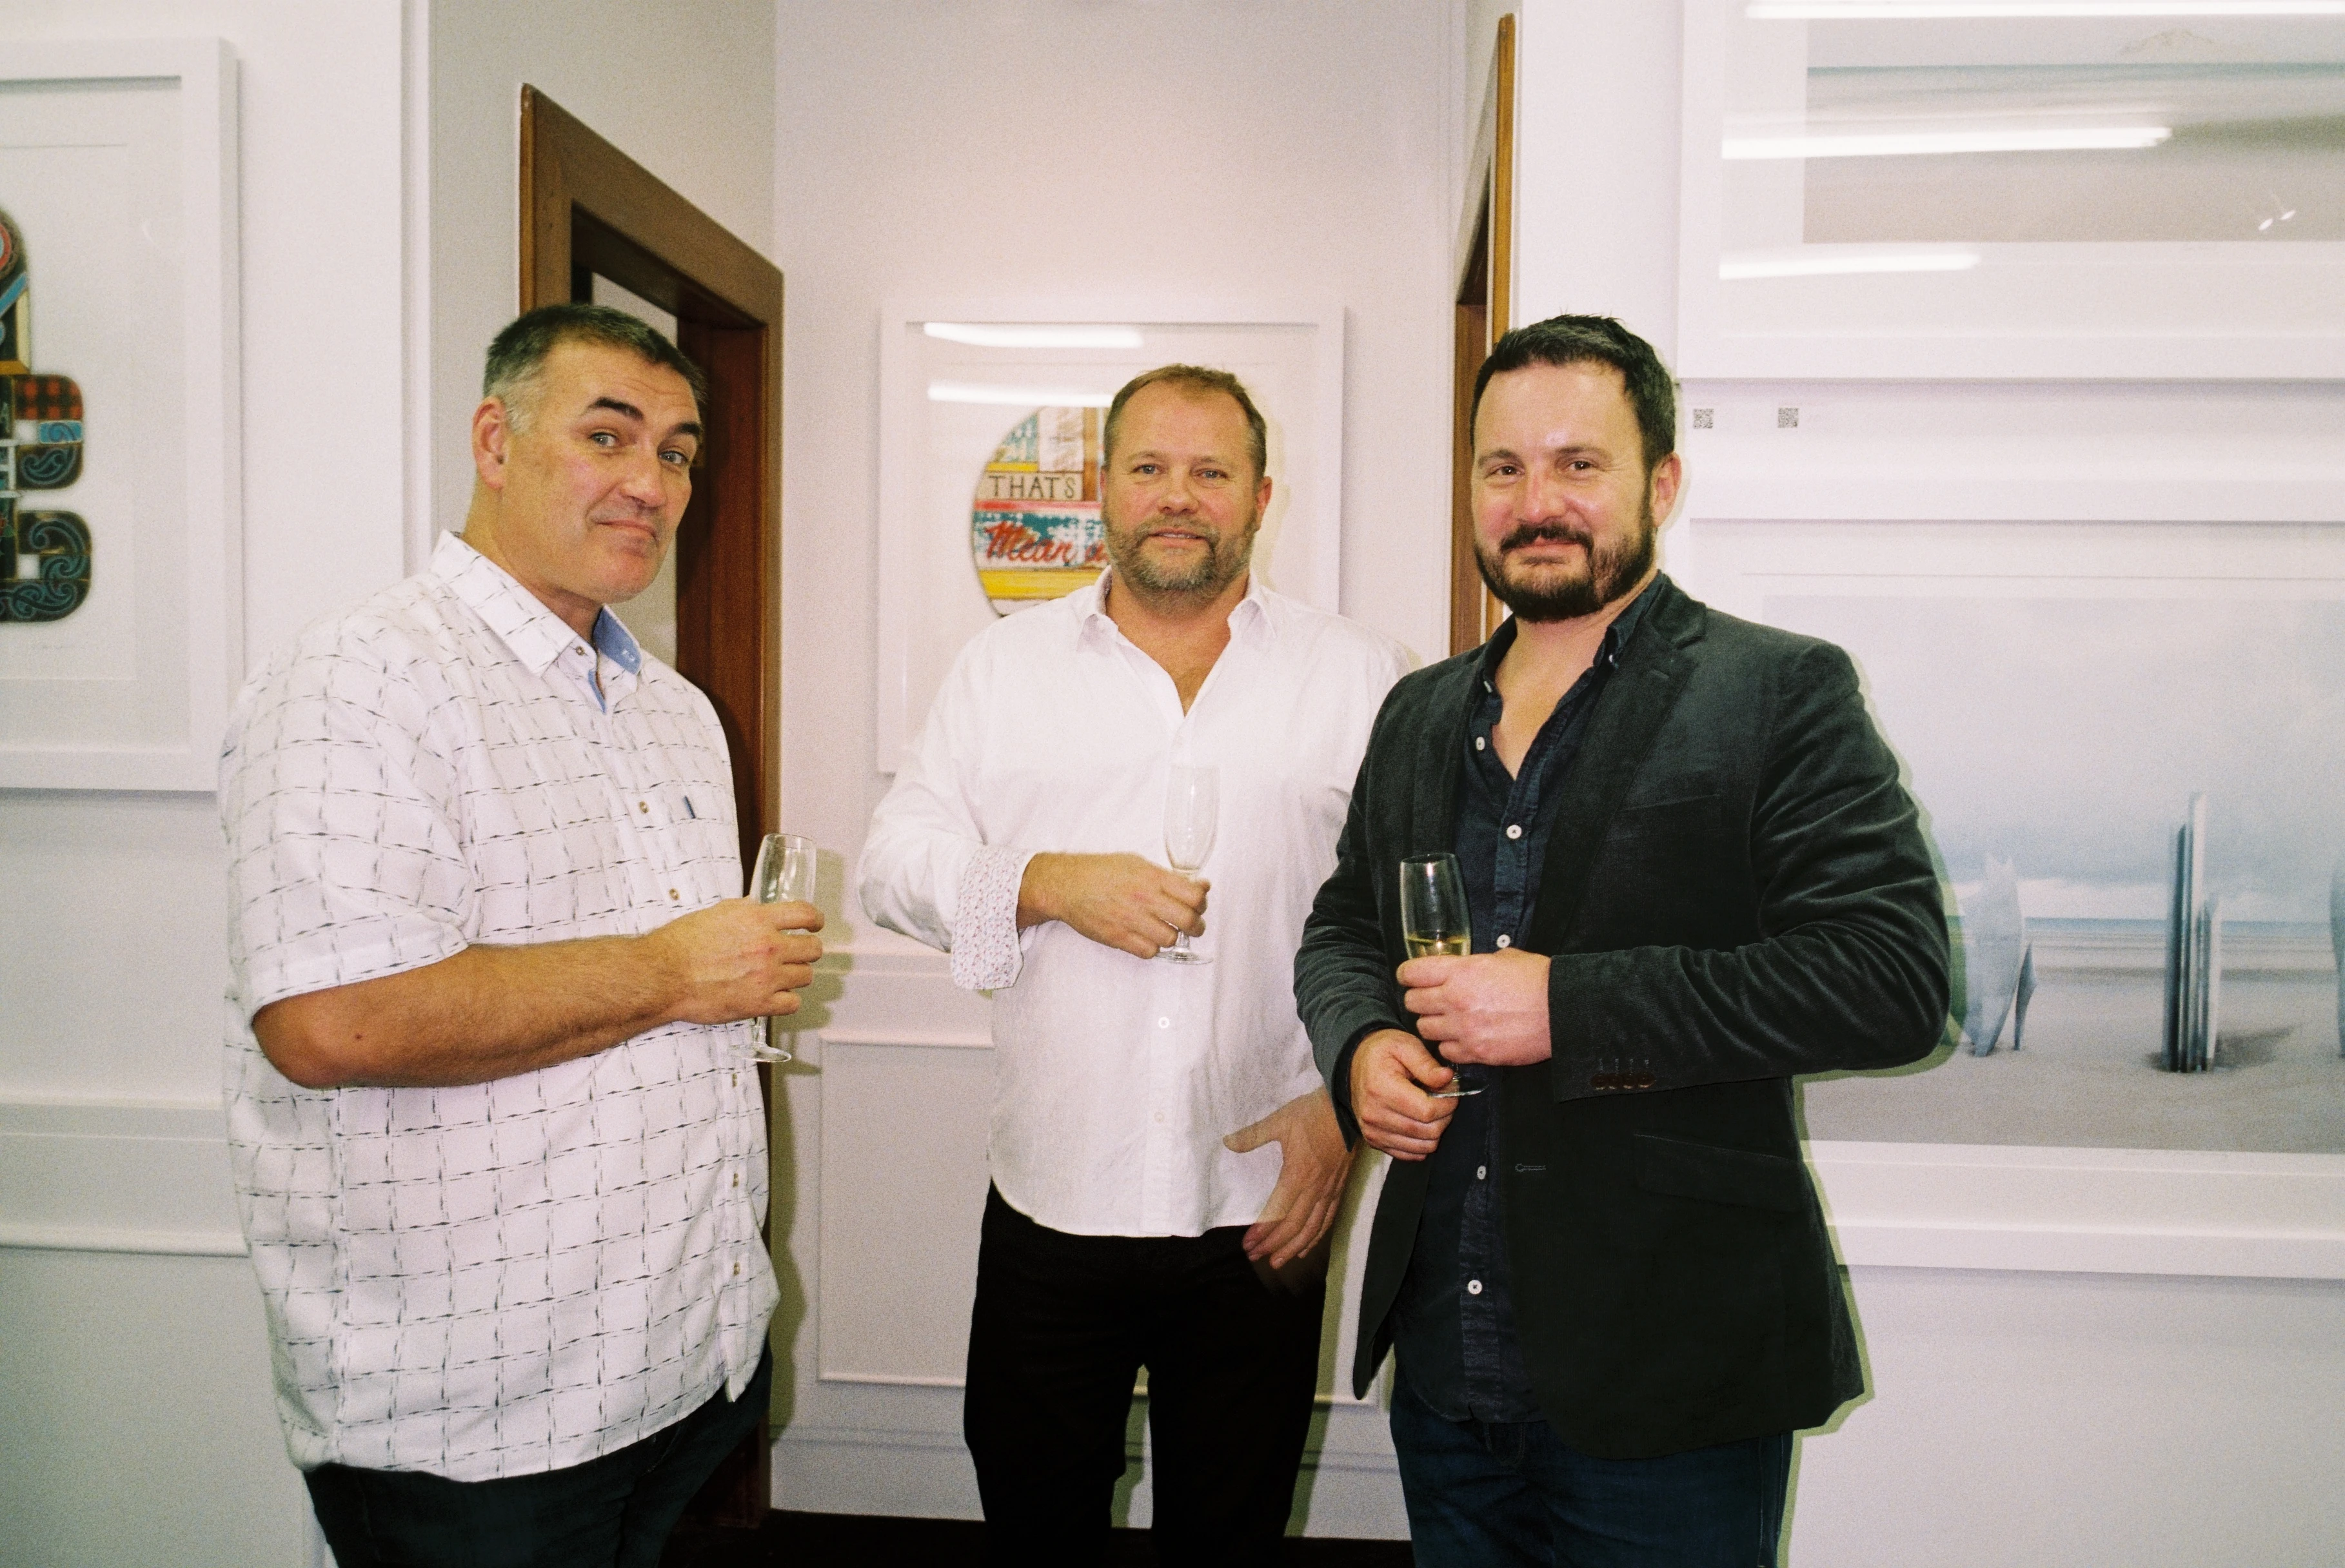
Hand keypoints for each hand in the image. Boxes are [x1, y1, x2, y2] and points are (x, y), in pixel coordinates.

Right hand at [649, 897, 823, 1024]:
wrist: (664, 975)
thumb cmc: (681, 945)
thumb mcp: (716, 913)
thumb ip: (744, 911)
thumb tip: (758, 910)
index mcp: (758, 919)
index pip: (805, 914)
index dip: (815, 920)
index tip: (815, 924)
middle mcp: (768, 946)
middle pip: (813, 949)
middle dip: (806, 950)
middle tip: (797, 953)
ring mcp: (767, 976)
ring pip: (806, 976)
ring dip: (795, 975)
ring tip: (780, 976)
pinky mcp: (760, 1004)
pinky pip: (793, 1004)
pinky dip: (786, 1000)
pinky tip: (775, 996)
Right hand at [1017, 851, 1207, 958]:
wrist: (1067, 885)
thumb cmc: (1102, 871)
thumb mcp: (1137, 863)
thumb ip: (1169, 876)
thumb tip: (1200, 886)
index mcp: (1152, 877)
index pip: (1194, 895)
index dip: (1201, 902)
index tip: (1198, 904)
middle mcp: (1144, 899)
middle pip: (1188, 920)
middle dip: (1196, 925)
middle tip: (1193, 925)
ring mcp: (1131, 920)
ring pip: (1170, 939)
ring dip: (1172, 936)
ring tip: (1166, 930)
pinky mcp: (1118, 938)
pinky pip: (1149, 952)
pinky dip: (1152, 948)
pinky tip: (1148, 938)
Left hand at [1224, 1088, 1353, 1268]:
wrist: (1350, 1108)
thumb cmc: (1314, 1113)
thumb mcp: (1280, 1120)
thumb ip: (1253, 1135)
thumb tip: (1227, 1143)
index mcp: (1297, 1174)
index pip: (1277, 1213)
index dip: (1262, 1232)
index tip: (1248, 1244)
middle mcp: (1315, 1188)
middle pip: (1294, 1227)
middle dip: (1274, 1245)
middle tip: (1256, 1257)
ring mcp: (1329, 1190)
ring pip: (1312, 1228)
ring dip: (1294, 1248)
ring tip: (1277, 1262)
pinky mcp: (1339, 1188)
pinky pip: (1328, 1219)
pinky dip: (1316, 1237)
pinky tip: (1306, 1248)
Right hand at [1349, 1028, 1458, 1160]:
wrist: (1355, 1064)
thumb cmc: (1382, 1052)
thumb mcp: (1404, 1045)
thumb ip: (1427, 1064)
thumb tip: (1447, 1079)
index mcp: (1381, 1089)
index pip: (1427, 1111)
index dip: (1448, 1103)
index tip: (1451, 1090)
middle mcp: (1374, 1115)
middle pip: (1428, 1131)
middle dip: (1445, 1116)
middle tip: (1444, 1099)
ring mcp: (1373, 1131)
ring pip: (1422, 1147)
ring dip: (1436, 1130)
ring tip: (1431, 1109)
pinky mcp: (1375, 1141)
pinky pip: (1410, 1155)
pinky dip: (1422, 1142)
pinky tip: (1420, 1122)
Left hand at [1400, 948, 1552, 1066]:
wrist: (1563, 1010)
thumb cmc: (1538, 980)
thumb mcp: (1503, 958)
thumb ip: (1474, 964)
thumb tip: (1462, 967)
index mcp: (1461, 971)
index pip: (1412, 973)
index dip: (1408, 975)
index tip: (1411, 977)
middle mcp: (1455, 999)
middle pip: (1412, 1002)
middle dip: (1419, 1000)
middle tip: (1431, 1000)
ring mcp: (1464, 1029)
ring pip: (1424, 1029)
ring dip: (1433, 1024)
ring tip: (1448, 1021)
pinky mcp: (1476, 1052)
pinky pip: (1446, 1051)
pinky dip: (1450, 1046)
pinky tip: (1463, 1038)